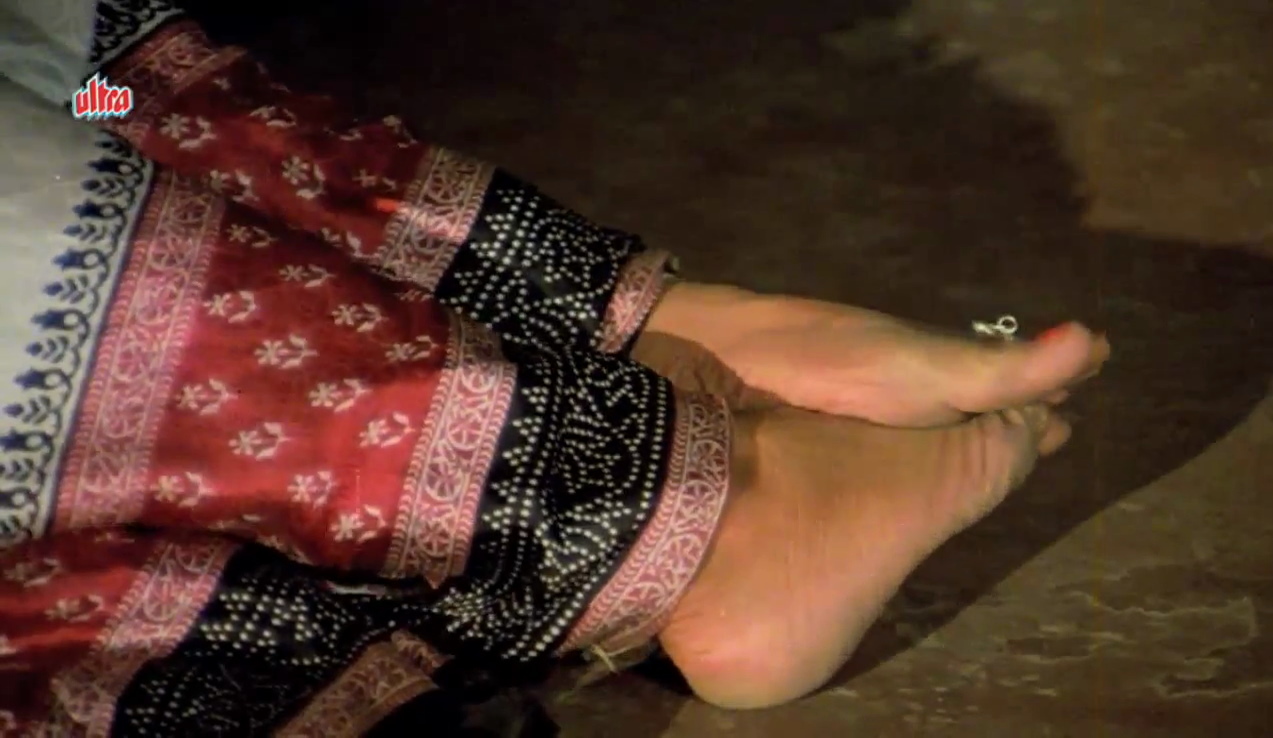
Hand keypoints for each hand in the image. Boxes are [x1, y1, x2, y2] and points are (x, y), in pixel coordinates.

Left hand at [637, 282, 1109, 426]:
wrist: (719, 359)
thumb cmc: (822, 361)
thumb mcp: (919, 367)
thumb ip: (997, 370)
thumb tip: (1094, 340)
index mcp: (936, 365)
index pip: (1008, 379)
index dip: (1047, 391)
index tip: (1081, 409)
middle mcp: (907, 383)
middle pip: (976, 400)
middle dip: (1018, 413)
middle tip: (1059, 432)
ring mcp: (867, 403)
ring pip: (935, 420)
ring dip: (973, 431)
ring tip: (1012, 446)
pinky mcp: (829, 428)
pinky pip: (892, 439)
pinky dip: (922, 445)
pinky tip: (920, 459)